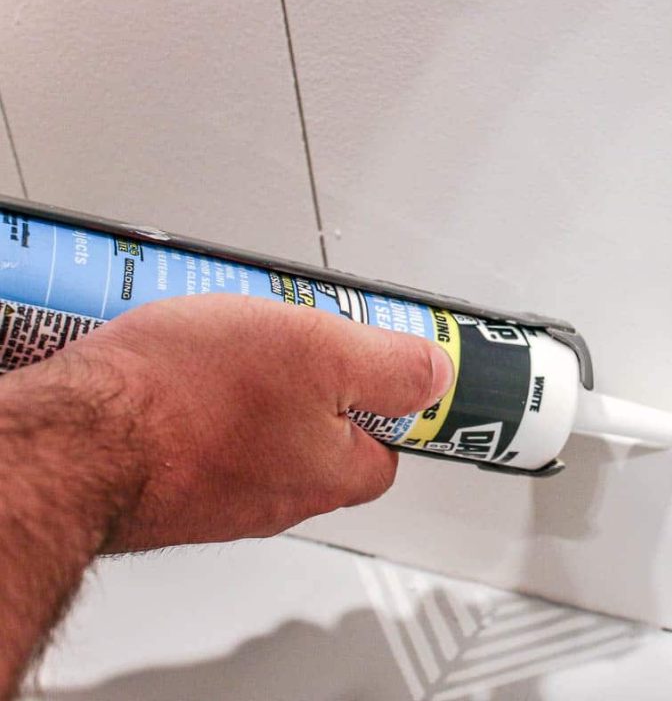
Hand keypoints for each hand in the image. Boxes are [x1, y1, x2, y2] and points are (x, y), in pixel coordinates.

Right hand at [24, 293, 453, 551]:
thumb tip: (435, 375)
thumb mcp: (318, 352)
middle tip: (288, 339)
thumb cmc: (183, 399)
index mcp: (329, 471)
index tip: (380, 369)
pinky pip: (201, 437)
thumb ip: (388, 366)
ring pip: (258, 434)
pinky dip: (198, 403)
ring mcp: (218, 495)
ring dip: (251, 390)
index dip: (388, 405)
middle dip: (312, 388)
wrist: (71, 439)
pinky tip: (178, 367)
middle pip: (321, 438)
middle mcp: (277, 496)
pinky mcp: (165, 484)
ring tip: (227, 342)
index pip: (388, 451)